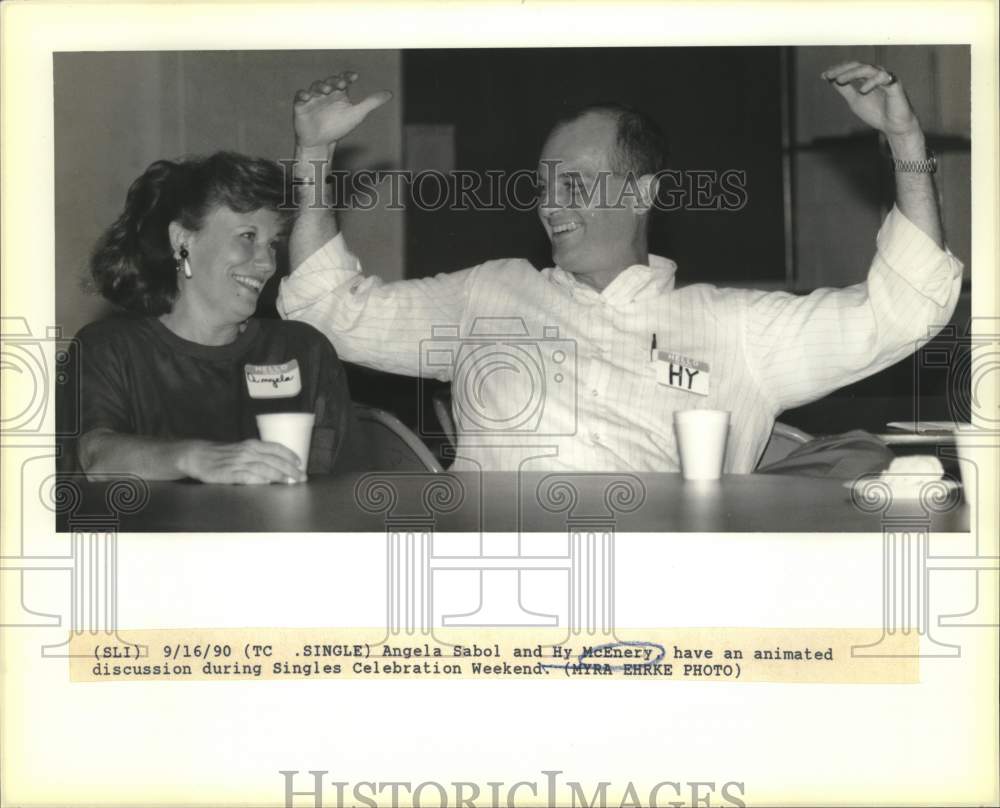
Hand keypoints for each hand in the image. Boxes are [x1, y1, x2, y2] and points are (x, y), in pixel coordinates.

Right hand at [180, 439, 306, 484]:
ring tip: (290, 482)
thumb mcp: (242, 450)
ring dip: (279, 475)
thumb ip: (258, 456)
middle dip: (290, 469)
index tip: (300, 463)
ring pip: (263, 468)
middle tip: (302, 477)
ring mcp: (238, 462)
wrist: (197, 455)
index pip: (275, 448)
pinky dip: (258, 479)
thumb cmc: (222, 454)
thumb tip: (278, 465)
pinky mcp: (228, 473)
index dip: (289, 455)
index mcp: (251, 445)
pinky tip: (267, 483)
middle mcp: (247, 452)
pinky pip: (246, 476)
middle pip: (273, 460)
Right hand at [293, 71, 391, 147]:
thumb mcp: (357, 114)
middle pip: (329, 81)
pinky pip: (300, 96)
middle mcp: (325, 92)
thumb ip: (371, 102)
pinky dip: (303, 94)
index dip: (347, 76)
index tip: (354, 77)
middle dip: (334, 81)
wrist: (321, 143)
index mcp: (338, 92)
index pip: (343, 79)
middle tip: (341, 85)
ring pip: (315, 86)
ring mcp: (313, 98)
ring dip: (321, 86)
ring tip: (327, 90)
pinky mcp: (301, 105)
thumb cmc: (339, 126)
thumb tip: (389, 93)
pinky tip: (308, 97)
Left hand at [822, 62, 920, 138]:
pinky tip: (862, 90)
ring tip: (839, 80)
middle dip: (842, 69)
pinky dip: (871, 83)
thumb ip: (845, 89)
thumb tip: (831, 80)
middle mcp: (876, 74)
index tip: (823, 75)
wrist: (893, 126)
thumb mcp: (855, 100)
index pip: (851, 68)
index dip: (837, 70)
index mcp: (867, 76)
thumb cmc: (876, 112)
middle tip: (829, 75)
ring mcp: (886, 78)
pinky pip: (882, 78)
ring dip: (852, 74)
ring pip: (868, 69)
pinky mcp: (894, 85)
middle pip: (858, 65)